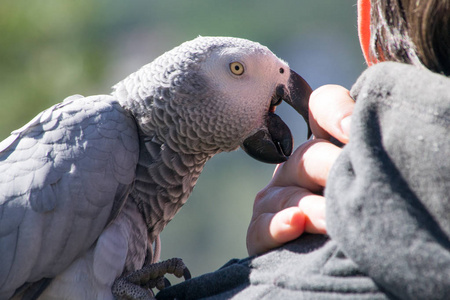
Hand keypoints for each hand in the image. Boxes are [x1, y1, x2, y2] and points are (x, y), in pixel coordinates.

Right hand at [246, 85, 354, 255]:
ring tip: (331, 220)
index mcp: (324, 146)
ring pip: (289, 194)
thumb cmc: (360, 216)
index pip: (322, 108)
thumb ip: (363, 152)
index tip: (350, 131)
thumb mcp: (368, 178)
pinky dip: (278, 225)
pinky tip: (295, 224)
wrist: (328, 263)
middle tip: (352, 182)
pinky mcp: (261, 229)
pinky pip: (262, 226)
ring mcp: (276, 198)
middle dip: (330, 167)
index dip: (333, 111)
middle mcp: (297, 167)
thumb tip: (358, 131)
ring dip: (312, 206)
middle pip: (307, 154)